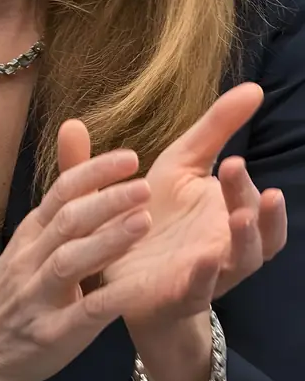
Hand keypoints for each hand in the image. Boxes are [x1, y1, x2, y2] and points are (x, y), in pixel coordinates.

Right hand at [0, 127, 151, 380]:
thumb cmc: (8, 296)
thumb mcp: (26, 247)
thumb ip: (58, 214)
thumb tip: (84, 174)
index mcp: (30, 234)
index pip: (61, 192)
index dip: (94, 172)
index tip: (129, 158)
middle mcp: (30, 259)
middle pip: (68, 220)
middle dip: (107, 200)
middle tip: (146, 185)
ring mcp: (38, 297)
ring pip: (71, 260)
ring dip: (108, 239)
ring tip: (144, 221)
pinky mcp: (50, 334)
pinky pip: (83, 314)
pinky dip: (111, 299)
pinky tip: (140, 287)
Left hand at [101, 83, 286, 328]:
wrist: (122, 271)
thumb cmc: (158, 211)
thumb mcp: (182, 162)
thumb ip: (214, 128)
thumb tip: (255, 87)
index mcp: (230, 212)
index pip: (254, 198)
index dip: (246, 183)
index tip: (231, 158)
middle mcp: (228, 243)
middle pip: (258, 230)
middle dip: (252, 205)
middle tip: (234, 172)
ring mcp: (207, 272)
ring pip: (243, 262)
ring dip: (246, 241)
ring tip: (240, 218)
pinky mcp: (179, 293)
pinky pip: (199, 289)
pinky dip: (204, 277)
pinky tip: (202, 260)